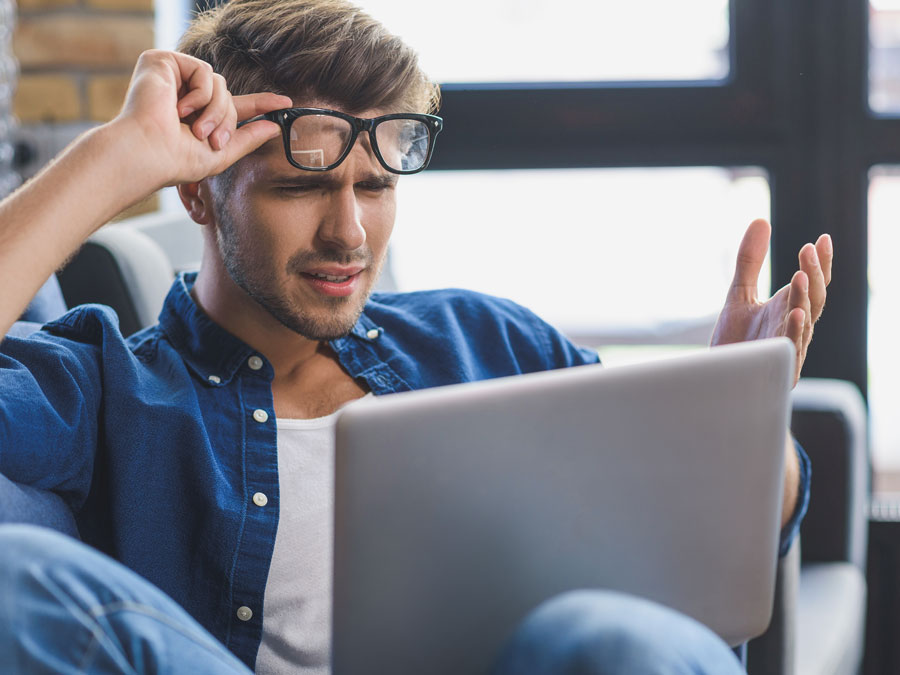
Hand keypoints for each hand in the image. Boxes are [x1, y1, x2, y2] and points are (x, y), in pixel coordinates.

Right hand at [112, 49, 291, 186]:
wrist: (147, 153)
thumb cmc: (175, 160)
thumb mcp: (221, 154)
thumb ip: (247, 138)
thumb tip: (274, 127)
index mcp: (197, 117)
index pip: (235, 106)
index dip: (261, 104)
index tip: (285, 104)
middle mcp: (185, 95)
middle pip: (229, 96)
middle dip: (228, 120)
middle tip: (213, 141)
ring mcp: (174, 78)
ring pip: (220, 83)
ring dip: (215, 111)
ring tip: (195, 129)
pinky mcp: (164, 62)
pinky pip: (204, 71)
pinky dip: (200, 94)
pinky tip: (178, 109)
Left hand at [710, 219, 832, 385]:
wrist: (718, 380)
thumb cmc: (735, 340)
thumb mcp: (739, 293)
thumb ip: (750, 261)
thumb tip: (760, 220)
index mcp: (789, 307)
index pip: (814, 282)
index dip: (821, 262)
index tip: (822, 238)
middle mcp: (794, 325)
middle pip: (815, 297)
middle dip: (815, 274)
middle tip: (808, 249)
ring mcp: (788, 347)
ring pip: (805, 321)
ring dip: (805, 298)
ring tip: (802, 275)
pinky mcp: (777, 367)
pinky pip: (790, 348)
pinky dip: (795, 331)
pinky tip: (795, 314)